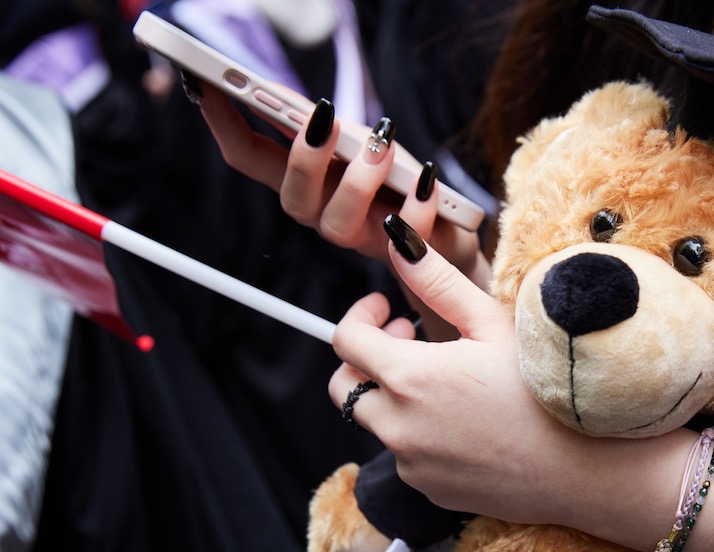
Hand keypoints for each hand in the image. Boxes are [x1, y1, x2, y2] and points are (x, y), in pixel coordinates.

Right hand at [195, 82, 486, 281]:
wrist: (456, 235)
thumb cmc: (405, 184)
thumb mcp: (369, 144)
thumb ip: (336, 130)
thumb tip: (301, 106)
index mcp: (309, 184)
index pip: (251, 156)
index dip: (224, 123)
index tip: (206, 85)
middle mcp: (326, 215)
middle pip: (291, 199)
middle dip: (303, 159)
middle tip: (325, 119)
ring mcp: (364, 238)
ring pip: (337, 225)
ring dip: (357, 181)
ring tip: (381, 147)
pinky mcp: (406, 254)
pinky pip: (404, 236)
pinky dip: (417, 206)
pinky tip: (428, 180)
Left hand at [327, 221, 588, 523]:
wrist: (583, 467)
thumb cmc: (547, 389)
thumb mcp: (493, 324)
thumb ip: (436, 282)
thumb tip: (397, 242)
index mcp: (410, 377)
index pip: (345, 340)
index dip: (360, 315)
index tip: (386, 308)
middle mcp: (399, 426)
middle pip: (343, 387)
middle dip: (365, 358)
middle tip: (408, 339)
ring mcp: (412, 464)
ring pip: (378, 422)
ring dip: (395, 397)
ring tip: (445, 381)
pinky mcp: (429, 490)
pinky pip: (407, 455)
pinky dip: (420, 434)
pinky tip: (467, 421)